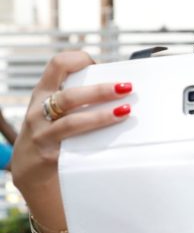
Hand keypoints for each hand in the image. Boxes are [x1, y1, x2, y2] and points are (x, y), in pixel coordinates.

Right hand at [12, 51, 131, 194]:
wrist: (28, 173)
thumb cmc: (48, 136)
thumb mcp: (52, 111)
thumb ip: (75, 100)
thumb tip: (117, 89)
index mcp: (42, 93)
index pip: (57, 66)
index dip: (79, 60)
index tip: (99, 65)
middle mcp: (39, 110)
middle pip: (70, 96)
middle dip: (100, 91)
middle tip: (126, 88)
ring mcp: (43, 133)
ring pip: (73, 122)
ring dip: (101, 116)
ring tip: (124, 111)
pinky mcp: (50, 155)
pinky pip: (74, 147)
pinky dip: (95, 141)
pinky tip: (112, 140)